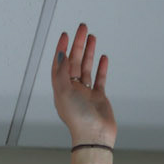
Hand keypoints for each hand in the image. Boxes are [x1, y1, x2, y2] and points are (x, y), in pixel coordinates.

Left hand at [51, 24, 115, 146]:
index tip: (66, 34)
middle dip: (77, 44)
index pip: (59, 64)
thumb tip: (61, 54)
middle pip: (73, 62)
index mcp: (61, 89)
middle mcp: (72, 90)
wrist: (94, 136)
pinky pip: (99, 79)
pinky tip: (103, 57)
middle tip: (82, 27)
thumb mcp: (64, 92)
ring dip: (88, 52)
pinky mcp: (98, 98)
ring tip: (92, 36)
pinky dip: (101, 67)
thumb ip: (61, 72)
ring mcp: (85, 93)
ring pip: (86, 68)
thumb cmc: (78, 117)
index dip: (61, 49)